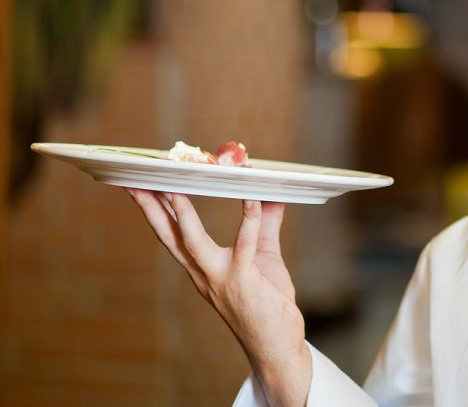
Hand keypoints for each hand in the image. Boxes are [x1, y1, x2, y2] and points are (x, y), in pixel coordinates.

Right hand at [125, 189, 311, 406]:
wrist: (275, 344)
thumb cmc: (267, 303)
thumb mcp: (262, 257)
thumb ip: (263, 226)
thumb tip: (269, 196)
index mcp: (201, 267)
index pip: (171, 234)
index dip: (155, 210)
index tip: (142, 185)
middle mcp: (202, 272)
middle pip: (168, 236)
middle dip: (149, 209)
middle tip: (134, 182)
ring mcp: (219, 277)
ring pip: (192, 242)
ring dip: (182, 215)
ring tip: (174, 188)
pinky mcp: (242, 280)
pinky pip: (243, 245)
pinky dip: (248, 219)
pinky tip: (251, 199)